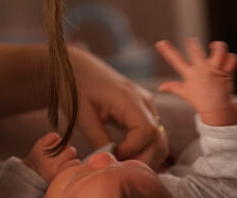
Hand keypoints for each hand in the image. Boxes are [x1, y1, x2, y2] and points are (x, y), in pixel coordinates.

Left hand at [23, 132, 78, 181]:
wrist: (30, 174)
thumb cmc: (50, 176)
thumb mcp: (61, 177)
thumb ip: (72, 168)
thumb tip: (85, 158)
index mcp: (57, 174)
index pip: (76, 163)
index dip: (75, 162)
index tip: (70, 164)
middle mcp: (50, 164)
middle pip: (72, 151)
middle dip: (69, 154)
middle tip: (62, 159)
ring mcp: (43, 153)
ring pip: (64, 143)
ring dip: (62, 147)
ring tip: (54, 154)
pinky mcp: (39, 145)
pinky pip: (54, 135)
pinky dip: (55, 139)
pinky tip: (51, 146)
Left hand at [70, 47, 168, 169]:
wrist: (77, 66)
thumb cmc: (76, 86)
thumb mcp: (83, 115)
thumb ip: (99, 140)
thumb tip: (109, 165)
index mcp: (130, 98)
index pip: (148, 131)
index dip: (134, 150)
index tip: (114, 155)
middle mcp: (144, 102)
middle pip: (159, 139)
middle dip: (143, 160)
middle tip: (119, 169)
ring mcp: (146, 106)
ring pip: (159, 140)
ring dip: (146, 157)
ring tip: (122, 164)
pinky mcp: (143, 111)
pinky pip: (152, 136)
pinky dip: (144, 150)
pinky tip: (126, 157)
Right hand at [155, 38, 236, 125]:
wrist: (217, 110)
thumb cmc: (200, 100)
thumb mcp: (185, 93)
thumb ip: (173, 87)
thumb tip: (160, 87)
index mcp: (190, 74)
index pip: (176, 60)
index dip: (167, 51)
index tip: (161, 43)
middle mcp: (202, 70)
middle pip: (196, 51)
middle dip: (192, 43)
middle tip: (191, 41)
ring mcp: (215, 70)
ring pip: (219, 51)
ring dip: (217, 46)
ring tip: (214, 46)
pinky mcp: (227, 72)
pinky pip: (231, 60)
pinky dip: (231, 57)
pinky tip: (227, 57)